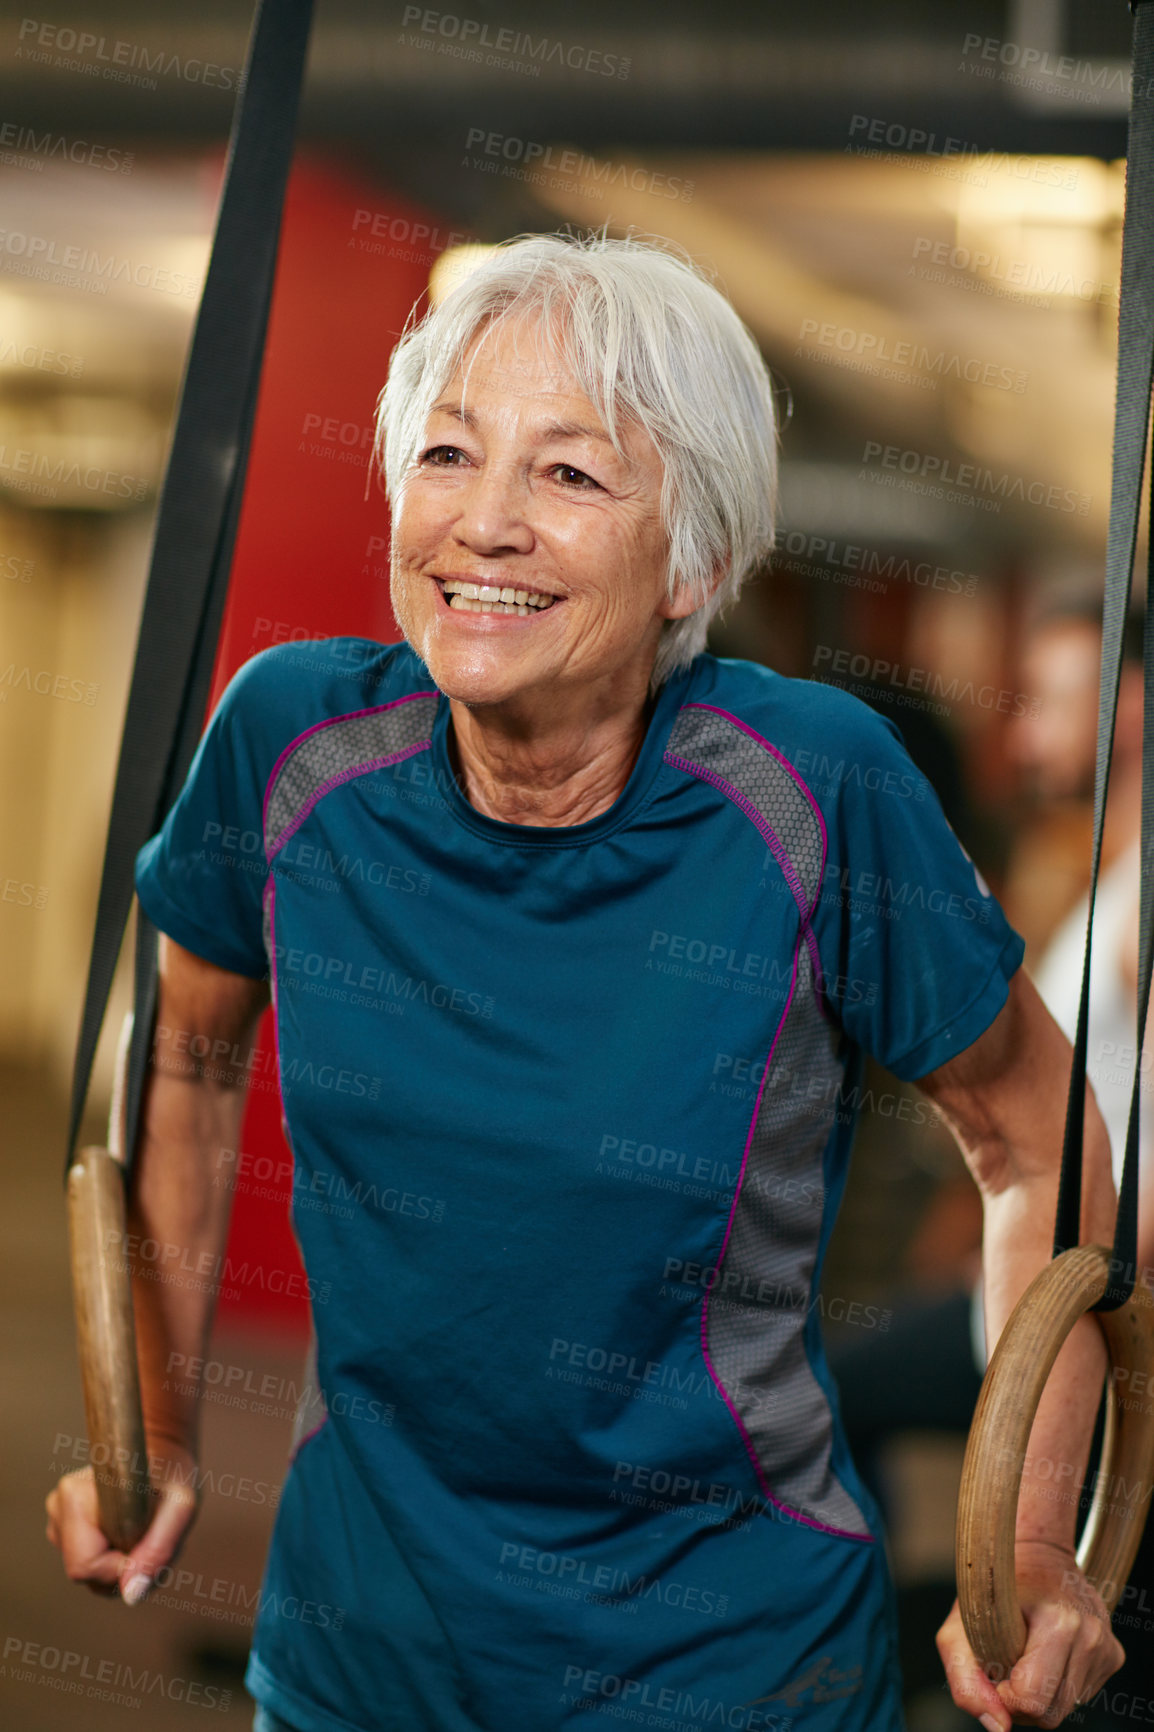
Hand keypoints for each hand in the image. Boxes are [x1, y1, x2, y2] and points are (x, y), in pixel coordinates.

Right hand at [45, 1438, 199, 1605]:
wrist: (163, 1455)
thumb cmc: (172, 1473)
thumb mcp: (181, 1507)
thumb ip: (158, 1550)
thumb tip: (130, 1595)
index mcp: (74, 1496)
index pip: (85, 1567)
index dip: (122, 1566)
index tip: (148, 1540)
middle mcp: (58, 1508)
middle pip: (87, 1575)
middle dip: (127, 1568)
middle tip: (156, 1536)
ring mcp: (58, 1520)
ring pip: (91, 1575)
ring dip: (126, 1564)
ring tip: (148, 1531)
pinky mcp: (66, 1531)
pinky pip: (92, 1567)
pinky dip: (118, 1561)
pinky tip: (135, 1534)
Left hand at [936, 1540, 1124, 1727]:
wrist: (1035, 1556)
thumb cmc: (991, 1590)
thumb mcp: (958, 1628)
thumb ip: (965, 1682)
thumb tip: (997, 1728)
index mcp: (1059, 1624)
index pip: (1032, 1701)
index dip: (1004, 1696)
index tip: (993, 1670)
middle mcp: (1090, 1636)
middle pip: (1051, 1715)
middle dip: (1021, 1702)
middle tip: (1005, 1666)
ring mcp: (1106, 1646)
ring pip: (1066, 1709)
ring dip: (1039, 1694)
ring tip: (1025, 1656)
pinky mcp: (1113, 1654)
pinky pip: (1080, 1696)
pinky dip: (1057, 1685)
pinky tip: (1046, 1656)